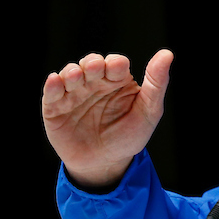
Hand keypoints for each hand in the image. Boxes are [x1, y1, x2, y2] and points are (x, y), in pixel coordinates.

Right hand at [41, 49, 173, 188]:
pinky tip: (56, 81)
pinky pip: (51, 92)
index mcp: (118, 80)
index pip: (115, 63)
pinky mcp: (55, 107)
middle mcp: (95, 83)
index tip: (118, 69)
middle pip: (91, 63)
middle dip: (92, 63)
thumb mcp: (148, 111)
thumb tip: (167, 53)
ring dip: (72, 72)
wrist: (104, 165)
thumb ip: (156, 83)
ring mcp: (74, 94)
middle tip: (95, 69)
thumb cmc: (128, 136)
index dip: (115, 63)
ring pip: (70, 73)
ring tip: (76, 77)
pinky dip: (52, 84)